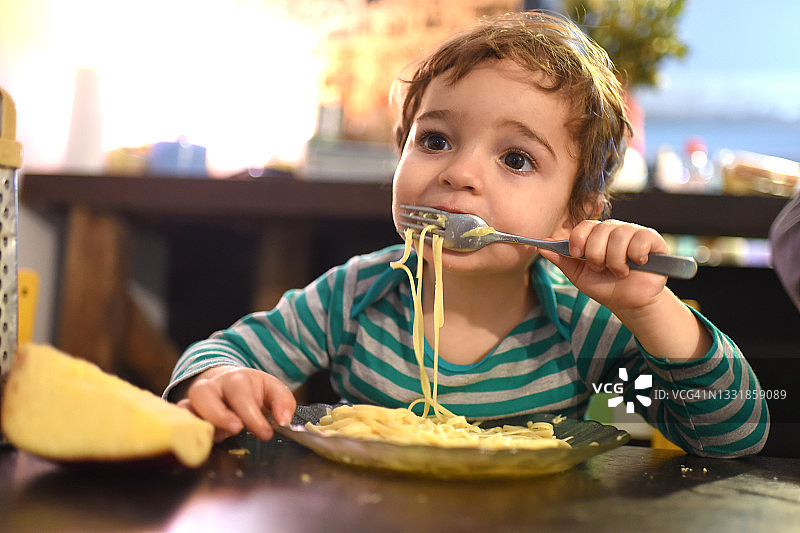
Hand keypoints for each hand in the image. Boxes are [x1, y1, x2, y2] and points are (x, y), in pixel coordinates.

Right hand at [177, 366, 295, 441]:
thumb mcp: (273, 389)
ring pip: (186, 408)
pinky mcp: (185, 411)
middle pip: (204, 396)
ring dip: (202, 424)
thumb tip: (284, 420)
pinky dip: (186, 430)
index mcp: (235, 379)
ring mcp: (194, 399)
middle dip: (219, 415)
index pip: (241, 396)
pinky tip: (205, 441)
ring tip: (221, 437)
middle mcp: (210, 386)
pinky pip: (178, 419)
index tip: (266, 434)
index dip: (253, 417)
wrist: (228, 382)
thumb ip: (283, 402)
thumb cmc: (252, 390)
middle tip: (236, 429)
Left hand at [539, 220, 669, 312]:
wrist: (630, 302)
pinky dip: (636, 255)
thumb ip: (562, 260)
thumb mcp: (579, 276)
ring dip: (616, 261)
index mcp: (596, 236)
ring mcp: (634, 232)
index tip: (577, 254)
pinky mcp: (653, 239)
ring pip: (620, 236)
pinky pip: (641, 239)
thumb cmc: (605, 287)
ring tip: (620, 272)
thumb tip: (541, 246)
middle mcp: (614, 230)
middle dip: (597, 256)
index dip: (579, 239)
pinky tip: (638, 264)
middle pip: (600, 230)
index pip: (584, 226)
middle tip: (602, 269)